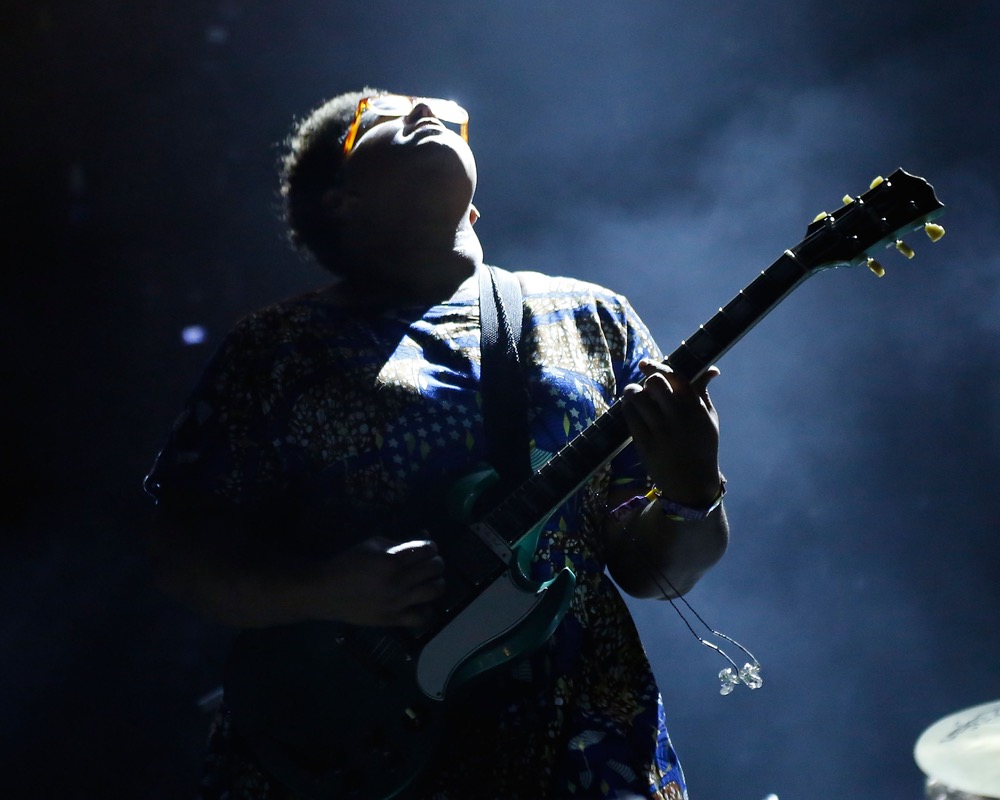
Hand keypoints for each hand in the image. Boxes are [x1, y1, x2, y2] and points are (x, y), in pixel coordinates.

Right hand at [302, 536, 445, 627]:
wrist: (327, 592)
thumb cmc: (348, 563)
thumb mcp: (372, 544)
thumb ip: (398, 544)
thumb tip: (421, 542)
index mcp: (392, 559)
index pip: (427, 550)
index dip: (431, 546)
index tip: (428, 548)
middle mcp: (399, 581)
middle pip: (435, 569)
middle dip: (436, 562)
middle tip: (430, 563)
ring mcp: (397, 602)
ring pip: (435, 591)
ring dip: (437, 583)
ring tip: (430, 581)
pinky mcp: (393, 620)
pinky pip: (422, 617)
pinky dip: (426, 608)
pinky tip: (420, 602)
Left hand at [620, 359, 721, 505]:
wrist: (692, 484)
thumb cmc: (702, 447)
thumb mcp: (709, 420)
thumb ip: (703, 393)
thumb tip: (710, 369)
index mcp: (695, 408)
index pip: (674, 376)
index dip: (657, 366)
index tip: (645, 364)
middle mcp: (678, 416)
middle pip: (654, 382)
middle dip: (646, 380)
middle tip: (645, 388)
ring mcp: (660, 430)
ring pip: (637, 396)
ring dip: (632, 392)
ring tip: (635, 397)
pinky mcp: (644, 443)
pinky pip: (629, 415)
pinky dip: (628, 407)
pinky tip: (632, 410)